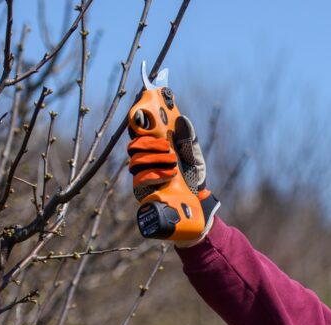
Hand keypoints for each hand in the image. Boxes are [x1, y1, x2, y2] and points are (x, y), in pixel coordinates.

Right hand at [127, 115, 219, 242]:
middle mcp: (145, 163)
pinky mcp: (142, 194)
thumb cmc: (193, 181)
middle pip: (133, 145)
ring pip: (135, 161)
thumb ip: (189, 140)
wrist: (198, 208)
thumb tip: (182, 120)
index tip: (145, 111)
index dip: (139, 120)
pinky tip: (170, 174)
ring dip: (156, 158)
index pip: (140, 132)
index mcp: (154, 151)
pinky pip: (140, 180)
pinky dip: (156, 173)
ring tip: (173, 162)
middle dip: (149, 141)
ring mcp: (142, 179)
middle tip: (166, 145)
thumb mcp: (194, 158)